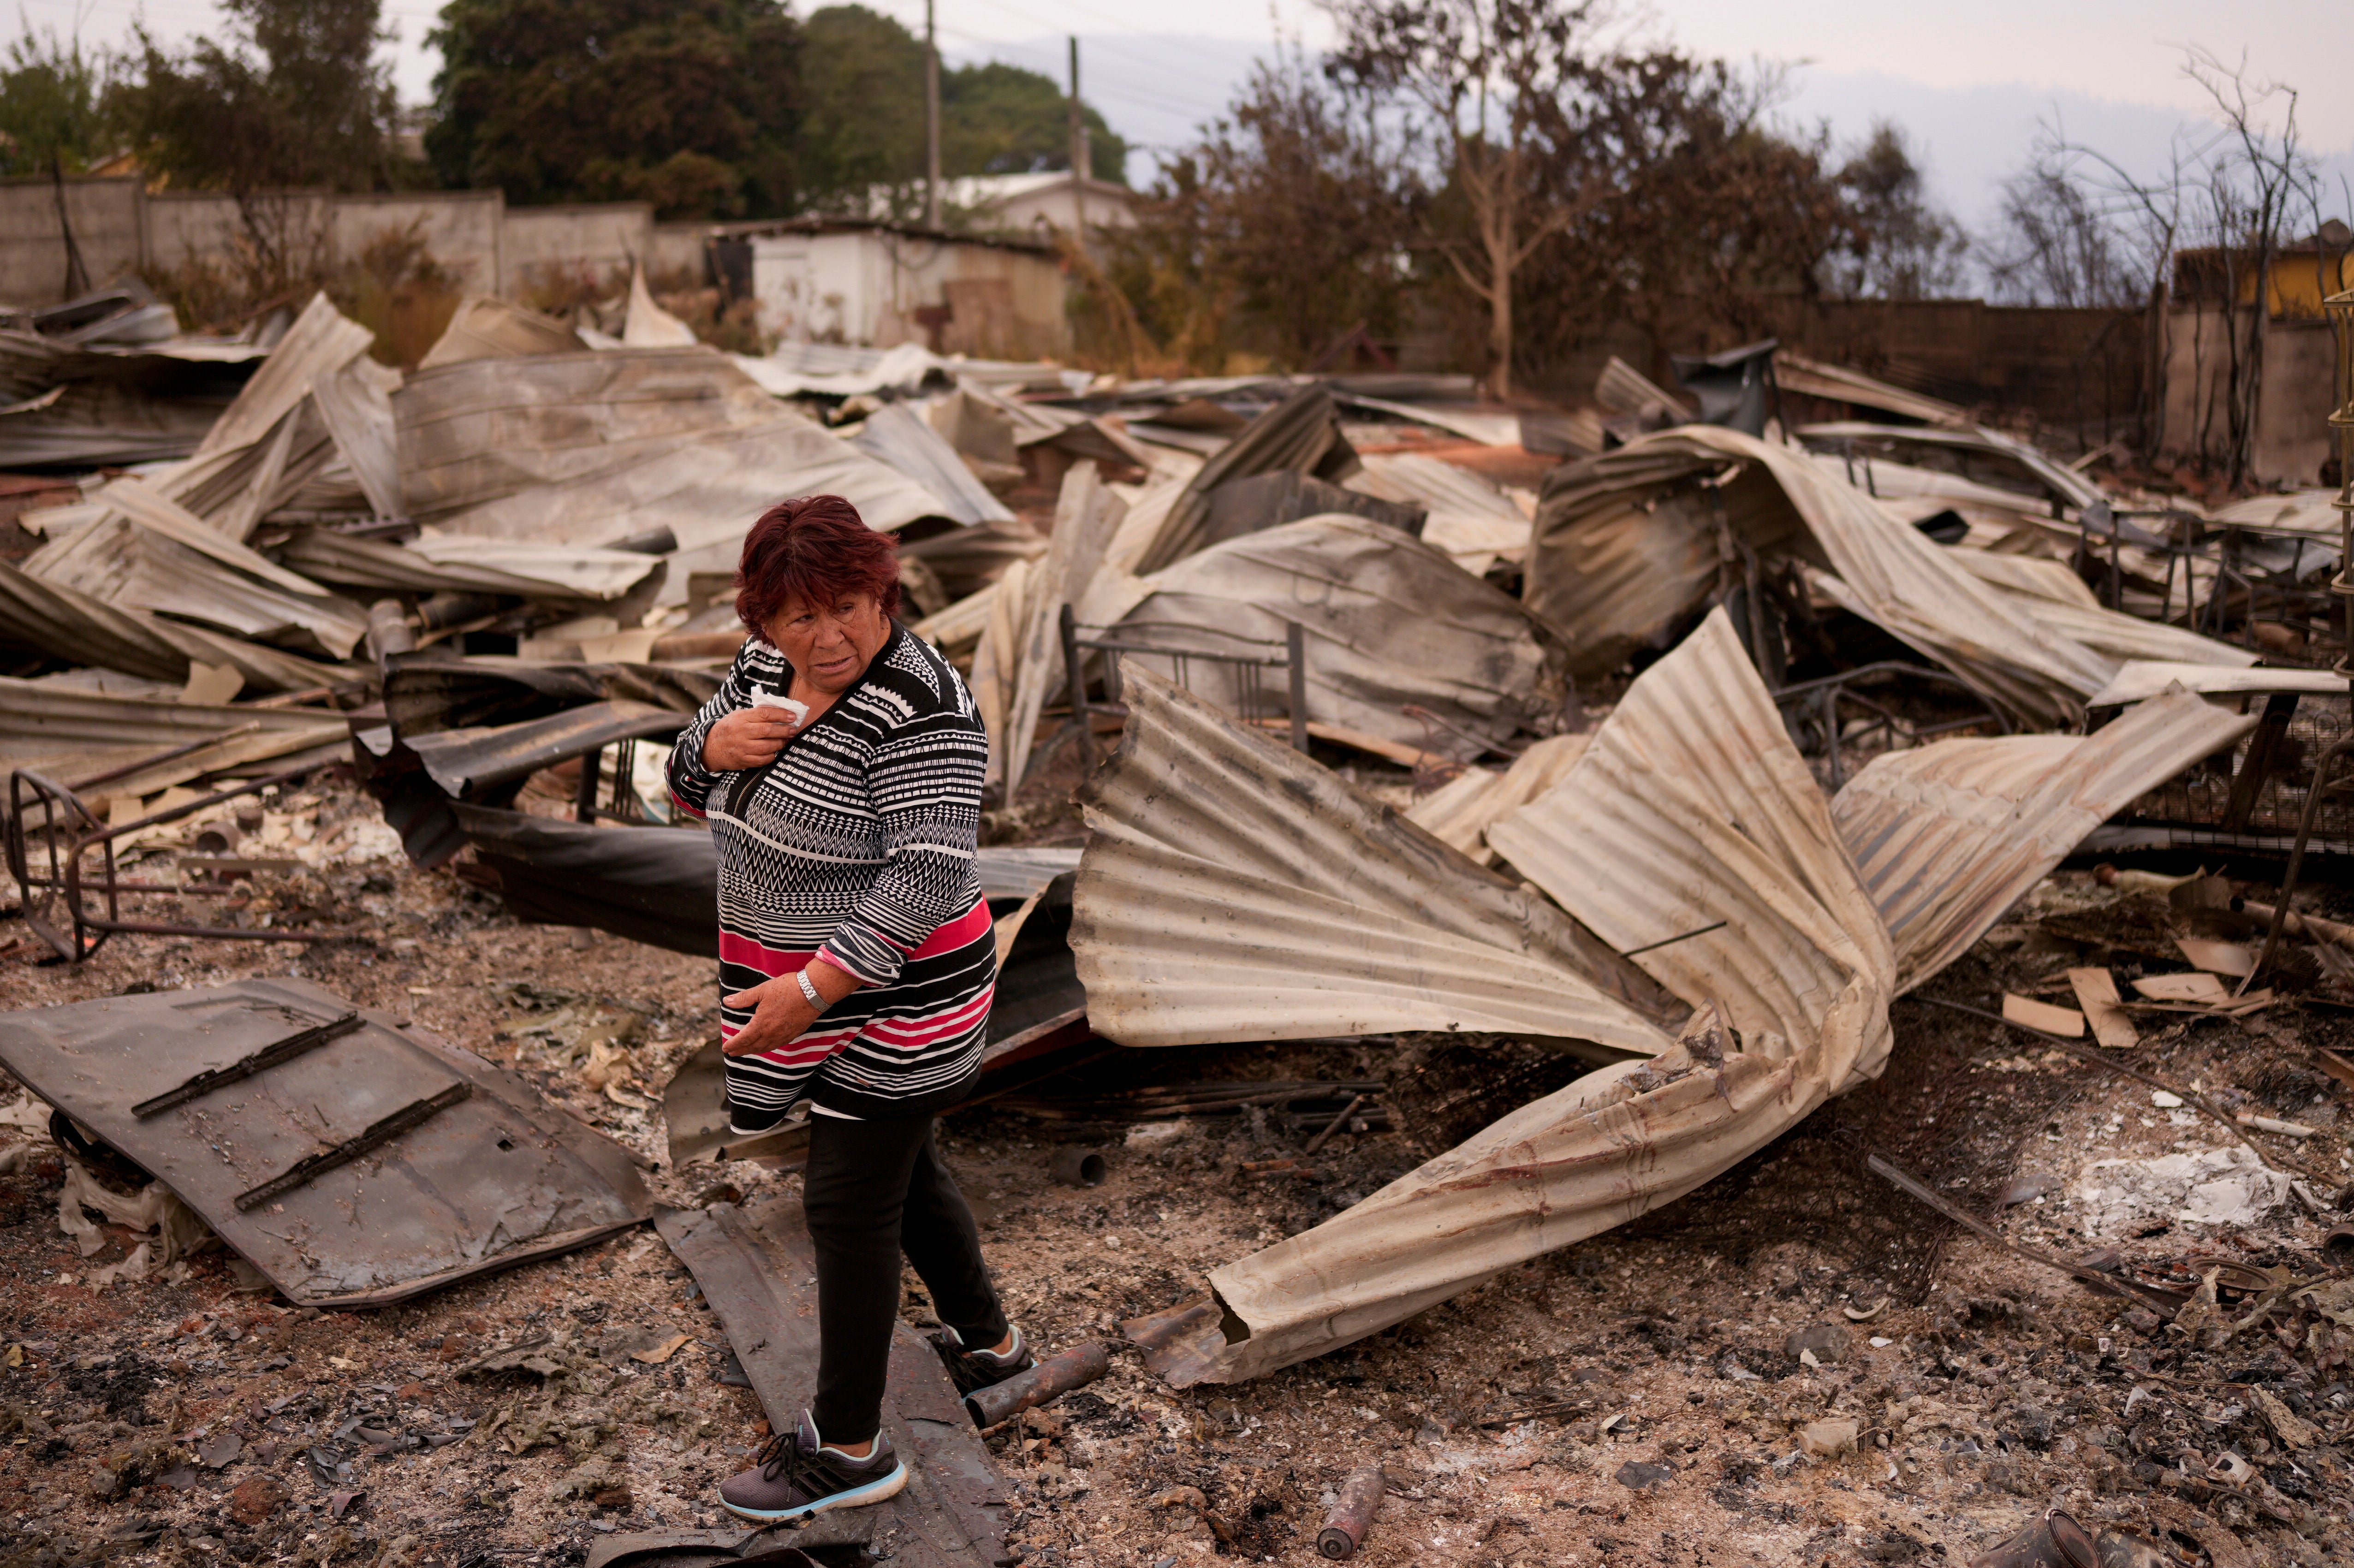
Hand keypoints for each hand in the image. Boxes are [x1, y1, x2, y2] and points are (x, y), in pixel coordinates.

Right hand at [704, 706, 800, 770]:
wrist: (710, 747)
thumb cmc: (729, 729)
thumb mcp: (738, 716)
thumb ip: (755, 714)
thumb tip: (779, 713)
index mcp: (741, 718)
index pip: (764, 713)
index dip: (781, 714)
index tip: (792, 716)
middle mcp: (741, 732)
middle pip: (767, 730)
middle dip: (784, 730)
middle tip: (792, 730)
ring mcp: (742, 747)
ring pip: (767, 746)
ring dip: (780, 743)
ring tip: (786, 740)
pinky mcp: (742, 760)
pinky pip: (762, 760)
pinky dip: (771, 756)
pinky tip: (774, 751)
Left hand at [721, 959, 860, 1056]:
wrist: (814, 992)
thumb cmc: (787, 988)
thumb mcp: (762, 990)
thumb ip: (743, 998)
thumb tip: (726, 1002)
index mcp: (761, 1024)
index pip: (743, 1039)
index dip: (733, 1044)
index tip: (725, 1048)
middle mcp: (771, 1033)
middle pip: (753, 1046)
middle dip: (741, 1050)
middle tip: (732, 1053)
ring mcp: (783, 1035)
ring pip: (765, 1048)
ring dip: (754, 1051)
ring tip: (747, 1052)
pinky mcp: (794, 1033)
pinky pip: (777, 1045)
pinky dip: (768, 1048)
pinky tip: (767, 1046)